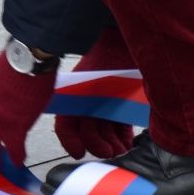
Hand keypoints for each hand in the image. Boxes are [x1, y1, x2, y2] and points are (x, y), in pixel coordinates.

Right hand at [54, 25, 135, 159]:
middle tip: (108, 152)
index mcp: (76, 97)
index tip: (78, 153)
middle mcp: (89, 103)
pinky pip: (119, 126)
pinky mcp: (121, 105)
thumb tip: (79, 125)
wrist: (124, 41)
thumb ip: (78, 105)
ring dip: (110, 144)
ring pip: (104, 132)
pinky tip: (126, 142)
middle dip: (96, 145)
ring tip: (119, 149)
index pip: (66, 125)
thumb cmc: (106, 58)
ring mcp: (106, 104)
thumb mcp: (89, 82)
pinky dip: (122, 137)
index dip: (70, 141)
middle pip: (87, 132)